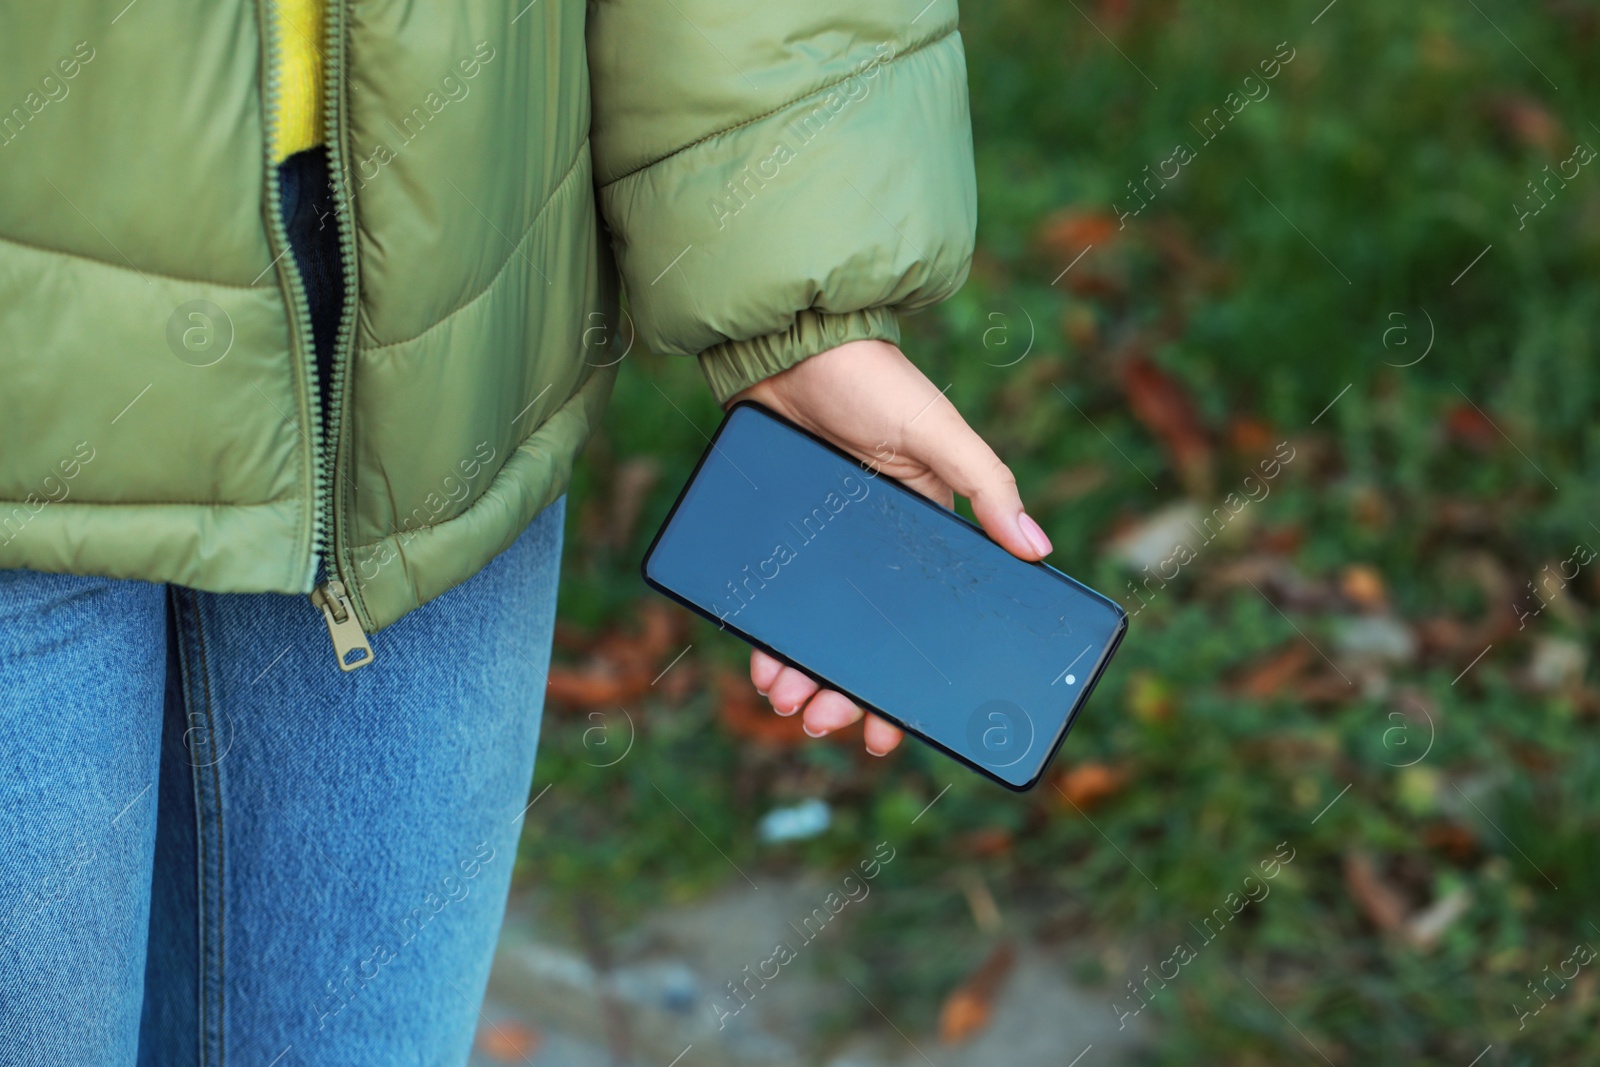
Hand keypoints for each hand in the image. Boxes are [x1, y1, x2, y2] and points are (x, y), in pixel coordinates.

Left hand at [730, 339, 1053, 755]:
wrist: (787, 343)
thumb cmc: (871, 381)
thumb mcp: (936, 431)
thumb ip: (986, 484)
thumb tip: (1038, 549)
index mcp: (921, 533)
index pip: (923, 622)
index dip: (910, 678)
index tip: (896, 727)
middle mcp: (871, 550)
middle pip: (862, 640)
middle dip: (847, 691)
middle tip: (828, 725)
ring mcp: (819, 546)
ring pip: (812, 630)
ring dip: (803, 675)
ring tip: (789, 705)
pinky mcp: (775, 536)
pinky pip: (769, 601)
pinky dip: (764, 637)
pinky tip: (761, 666)